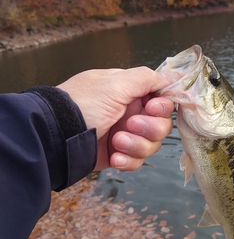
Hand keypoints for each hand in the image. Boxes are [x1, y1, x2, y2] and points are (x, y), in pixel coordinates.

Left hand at [57, 67, 174, 170]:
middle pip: (161, 124)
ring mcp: (125, 135)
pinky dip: (128, 160)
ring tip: (116, 142)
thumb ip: (145, 78)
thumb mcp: (114, 84)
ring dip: (136, 145)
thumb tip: (170, 78)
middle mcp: (130, 113)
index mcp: (129, 92)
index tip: (152, 108)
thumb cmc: (83, 105)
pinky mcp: (119, 155)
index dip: (161, 106)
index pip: (160, 99)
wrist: (57, 137)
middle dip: (150, 128)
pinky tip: (114, 157)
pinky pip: (137, 161)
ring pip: (151, 145)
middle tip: (130, 125)